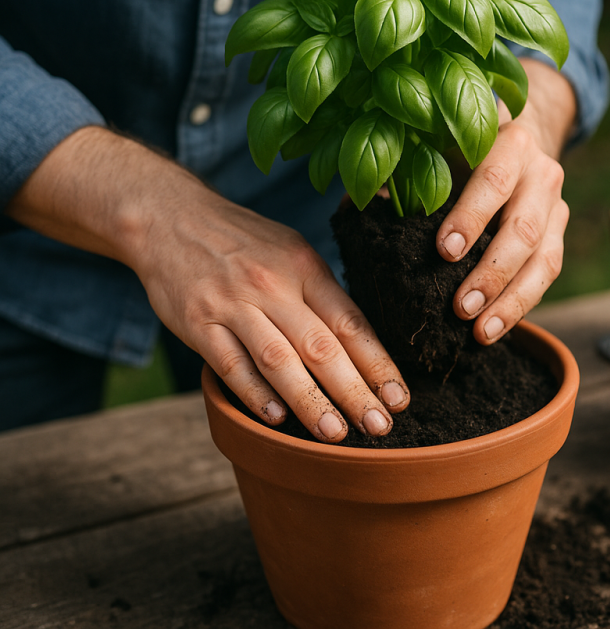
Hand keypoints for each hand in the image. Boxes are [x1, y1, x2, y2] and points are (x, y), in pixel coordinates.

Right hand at [8, 127, 409, 442]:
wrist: (169, 218)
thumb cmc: (241, 240)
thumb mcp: (289, 249)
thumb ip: (319, 292)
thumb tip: (356, 343)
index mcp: (303, 265)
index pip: (350, 321)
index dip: (377, 363)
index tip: (398, 397)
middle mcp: (271, 284)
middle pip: (321, 345)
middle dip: (354, 390)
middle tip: (379, 426)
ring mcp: (232, 304)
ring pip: (278, 360)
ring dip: (310, 400)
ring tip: (335, 433)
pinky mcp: (197, 322)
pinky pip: (230, 364)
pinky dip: (255, 394)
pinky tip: (277, 419)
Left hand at [435, 59, 575, 343]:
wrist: (516, 142)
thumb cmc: (460, 149)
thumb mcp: (437, 147)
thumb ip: (407, 171)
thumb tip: (363, 207)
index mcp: (508, 143)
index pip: (493, 181)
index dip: (470, 217)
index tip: (444, 251)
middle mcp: (540, 173)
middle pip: (523, 228)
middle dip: (491, 272)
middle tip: (461, 307)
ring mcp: (555, 206)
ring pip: (543, 259)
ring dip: (510, 300)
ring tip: (479, 331)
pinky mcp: (558, 234)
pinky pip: (547, 275)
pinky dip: (520, 306)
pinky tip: (492, 330)